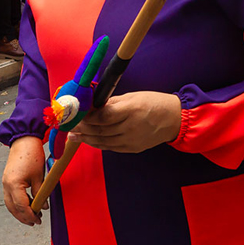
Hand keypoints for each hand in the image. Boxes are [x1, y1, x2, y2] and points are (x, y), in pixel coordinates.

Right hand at [2, 135, 44, 225]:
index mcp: (14, 184)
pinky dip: (17, 204)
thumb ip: (40, 192)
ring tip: (31, 216)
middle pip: (13, 208)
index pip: (21, 206)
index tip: (39, 220)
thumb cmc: (32, 155)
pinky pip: (10, 197)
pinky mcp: (7, 180)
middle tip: (35, 222)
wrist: (23, 140)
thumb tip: (43, 206)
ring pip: (10, 204)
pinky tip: (27, 205)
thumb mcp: (39, 176)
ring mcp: (5, 183)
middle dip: (23, 217)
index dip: (30, 215)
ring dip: (20, 212)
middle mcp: (6, 185)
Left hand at [67, 91, 181, 153]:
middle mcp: (130, 127)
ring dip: (85, 138)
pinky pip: (110, 147)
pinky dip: (97, 144)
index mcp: (131, 110)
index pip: (103, 116)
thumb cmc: (153, 102)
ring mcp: (131, 140)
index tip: (77, 113)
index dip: (87, 116)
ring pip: (102, 141)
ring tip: (73, 135)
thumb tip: (91, 105)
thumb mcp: (132, 96)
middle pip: (100, 130)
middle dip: (81, 128)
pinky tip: (88, 140)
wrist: (174, 119)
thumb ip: (111, 102)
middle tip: (69, 124)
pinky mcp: (132, 148)